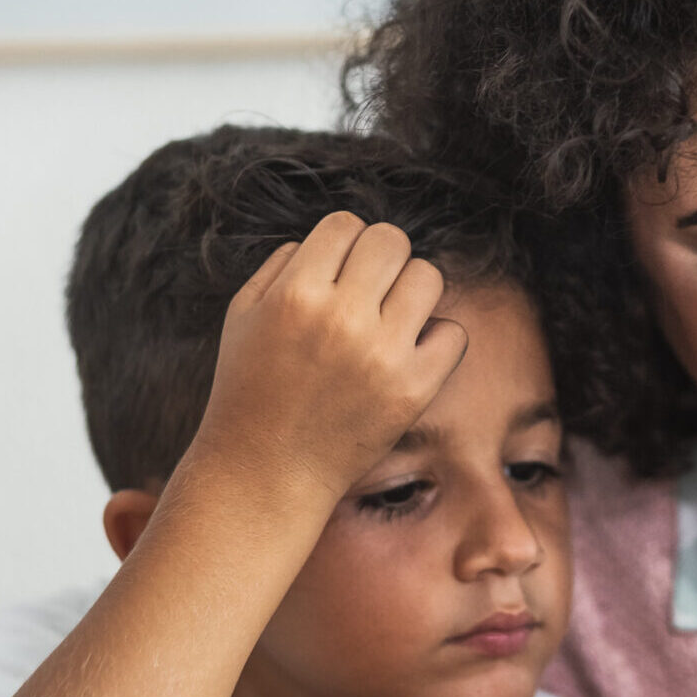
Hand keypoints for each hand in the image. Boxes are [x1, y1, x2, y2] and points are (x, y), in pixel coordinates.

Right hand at [189, 212, 466, 505]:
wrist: (264, 471)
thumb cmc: (249, 387)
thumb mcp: (243, 313)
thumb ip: (284, 263)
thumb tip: (335, 239)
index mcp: (295, 293)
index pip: (346, 224)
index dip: (343, 244)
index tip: (336, 273)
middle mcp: (341, 318)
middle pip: (392, 240)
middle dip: (380, 260)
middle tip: (367, 292)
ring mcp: (381, 354)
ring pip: (428, 276)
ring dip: (410, 291)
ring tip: (388, 318)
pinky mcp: (412, 390)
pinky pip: (453, 332)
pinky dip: (436, 338)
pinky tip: (407, 352)